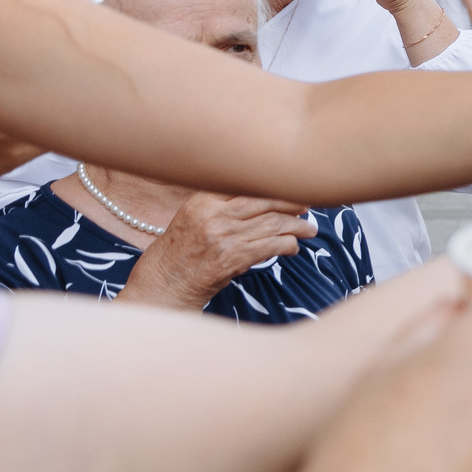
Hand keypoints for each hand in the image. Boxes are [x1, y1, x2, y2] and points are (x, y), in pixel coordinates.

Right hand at [124, 194, 317, 308]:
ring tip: (309, 229)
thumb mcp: (191, 219)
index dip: (272, 186)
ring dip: (297, 226)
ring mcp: (224, 236)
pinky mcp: (234, 258)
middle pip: (264, 201)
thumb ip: (220, 207)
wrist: (161, 286)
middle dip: (292, 202)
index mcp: (202, 200)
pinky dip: (288, 245)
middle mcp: (214, 215)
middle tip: (308, 204)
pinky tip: (294, 247)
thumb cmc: (177, 254)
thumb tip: (260, 203)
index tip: (289, 186)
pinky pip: (272, 246)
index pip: (245, 185)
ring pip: (273, 224)